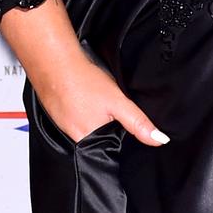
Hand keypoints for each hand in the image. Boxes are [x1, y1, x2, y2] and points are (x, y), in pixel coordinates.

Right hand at [30, 50, 168, 145]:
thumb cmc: (82, 81)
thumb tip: (159, 140)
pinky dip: (82, 109)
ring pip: (88, 127)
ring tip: (95, 101)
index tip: (119, 121)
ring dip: (94, 117)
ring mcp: (64, 126)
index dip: (120, 137)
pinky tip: (84, 97)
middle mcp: (75, 138)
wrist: (53, 62)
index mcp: (90, 141)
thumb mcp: (118, 103)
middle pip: (100, 139)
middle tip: (106, 106)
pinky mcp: (58, 115)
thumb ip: (138, 123)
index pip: (112, 149)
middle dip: (108, 127)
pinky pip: (76, 117)